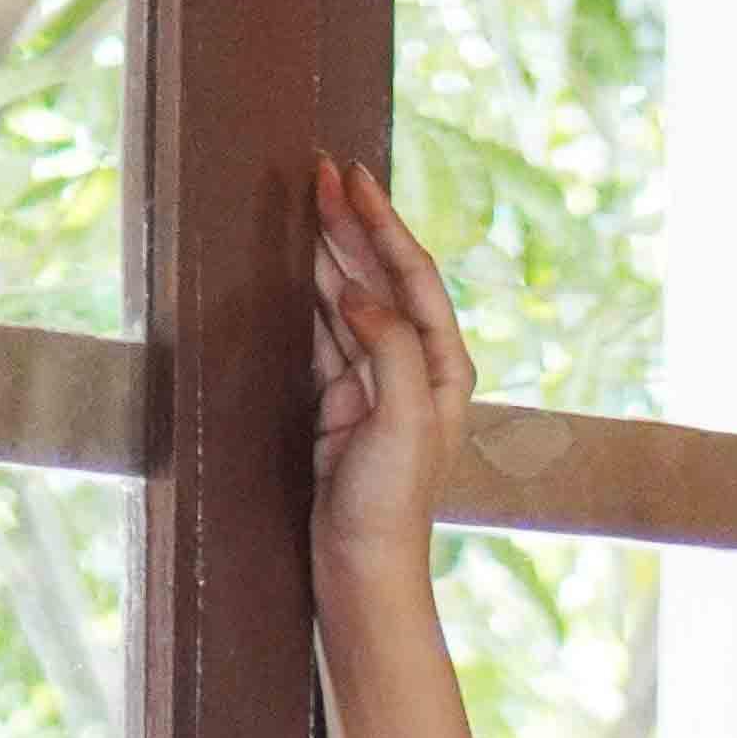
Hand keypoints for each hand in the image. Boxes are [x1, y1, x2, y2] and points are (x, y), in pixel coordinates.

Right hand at [310, 152, 475, 596]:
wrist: (362, 566)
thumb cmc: (391, 502)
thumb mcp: (404, 420)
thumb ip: (388, 347)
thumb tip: (357, 291)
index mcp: (444, 366)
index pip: (413, 275)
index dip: (383, 223)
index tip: (352, 177)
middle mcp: (416, 367)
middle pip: (381, 277)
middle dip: (352, 224)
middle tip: (319, 171)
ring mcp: (377, 382)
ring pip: (348, 299)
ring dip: (326, 252)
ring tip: (302, 205)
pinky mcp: (342, 402)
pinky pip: (323, 332)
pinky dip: (307, 297)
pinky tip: (292, 266)